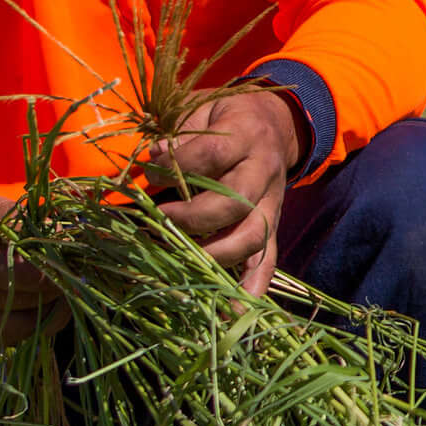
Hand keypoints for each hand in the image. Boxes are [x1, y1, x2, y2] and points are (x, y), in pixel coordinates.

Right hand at [0, 184, 62, 344]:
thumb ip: (15, 218)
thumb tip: (61, 235)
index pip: (15, 274)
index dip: (52, 269)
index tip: (76, 256)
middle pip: (26, 298)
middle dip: (59, 283)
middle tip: (79, 266)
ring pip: (27, 322)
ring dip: (54, 304)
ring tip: (68, 281)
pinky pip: (15, 335)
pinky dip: (39, 320)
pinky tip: (49, 299)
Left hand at [142, 87, 300, 294]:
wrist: (275, 122)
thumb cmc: (226, 118)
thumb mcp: (202, 111)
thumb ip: (179, 134)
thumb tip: (153, 159)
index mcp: (246, 135)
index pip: (213, 154)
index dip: (177, 164)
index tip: (149, 170)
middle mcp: (264, 172)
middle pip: (234, 204)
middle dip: (192, 219)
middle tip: (159, 220)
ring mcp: (272, 204)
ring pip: (251, 238)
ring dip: (214, 255)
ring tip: (179, 261)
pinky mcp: (272, 227)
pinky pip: (267, 263)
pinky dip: (251, 290)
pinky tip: (234, 314)